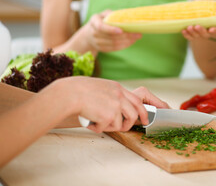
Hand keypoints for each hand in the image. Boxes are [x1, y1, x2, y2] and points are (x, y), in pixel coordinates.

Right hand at [38, 76, 167, 132]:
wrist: (70, 93)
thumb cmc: (79, 90)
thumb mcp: (101, 87)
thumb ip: (111, 94)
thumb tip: (116, 107)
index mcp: (117, 88)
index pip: (137, 100)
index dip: (142, 111)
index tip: (144, 118)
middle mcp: (119, 96)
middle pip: (135, 113)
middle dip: (132, 123)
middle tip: (126, 127)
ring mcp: (115, 106)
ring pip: (122, 123)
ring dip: (112, 127)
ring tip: (100, 123)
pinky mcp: (108, 116)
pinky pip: (107, 128)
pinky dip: (98, 128)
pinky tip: (90, 122)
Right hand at [80, 10, 141, 53]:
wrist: (89, 34)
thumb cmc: (100, 21)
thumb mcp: (103, 14)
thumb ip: (111, 14)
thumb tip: (125, 15)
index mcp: (94, 22)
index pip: (101, 27)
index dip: (111, 30)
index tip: (121, 30)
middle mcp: (94, 33)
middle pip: (111, 37)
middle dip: (126, 36)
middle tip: (137, 33)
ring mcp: (97, 43)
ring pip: (114, 44)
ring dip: (127, 41)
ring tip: (137, 37)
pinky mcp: (102, 49)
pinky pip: (115, 48)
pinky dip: (125, 45)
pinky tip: (132, 41)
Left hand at [181, 0, 215, 40]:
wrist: (195, 4)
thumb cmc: (204, 0)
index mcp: (215, 22)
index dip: (215, 30)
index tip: (211, 29)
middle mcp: (208, 29)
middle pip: (206, 34)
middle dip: (201, 31)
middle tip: (196, 26)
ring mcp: (200, 32)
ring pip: (197, 36)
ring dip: (193, 33)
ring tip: (189, 27)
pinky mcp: (192, 32)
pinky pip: (190, 36)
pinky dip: (187, 35)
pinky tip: (183, 31)